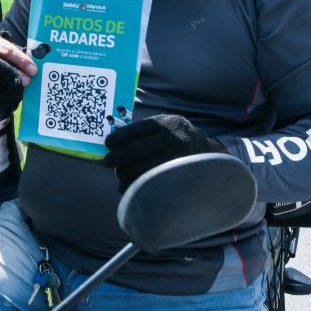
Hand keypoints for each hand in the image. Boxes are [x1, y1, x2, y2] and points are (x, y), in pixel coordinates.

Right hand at [0, 32, 37, 127]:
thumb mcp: (8, 57)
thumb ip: (20, 60)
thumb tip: (34, 70)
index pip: (5, 49)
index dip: (20, 60)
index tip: (34, 70)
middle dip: (12, 75)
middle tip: (27, 82)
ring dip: (6, 91)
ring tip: (18, 93)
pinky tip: (8, 100)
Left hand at [103, 114, 227, 192]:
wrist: (203, 148)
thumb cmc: (173, 136)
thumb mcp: (162, 125)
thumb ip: (142, 132)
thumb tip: (112, 144)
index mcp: (164, 124)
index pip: (135, 131)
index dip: (118, 138)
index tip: (107, 145)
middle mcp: (171, 140)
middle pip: (136, 151)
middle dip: (117, 159)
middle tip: (108, 162)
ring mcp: (175, 159)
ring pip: (142, 170)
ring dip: (125, 174)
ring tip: (119, 174)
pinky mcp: (177, 175)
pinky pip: (151, 183)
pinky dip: (135, 186)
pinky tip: (127, 186)